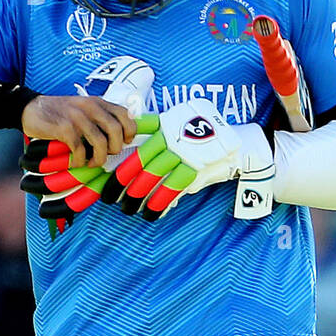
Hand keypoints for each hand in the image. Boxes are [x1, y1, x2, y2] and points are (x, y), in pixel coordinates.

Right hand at [19, 114, 157, 218]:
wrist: (30, 108)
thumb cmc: (60, 113)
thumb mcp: (83, 108)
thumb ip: (100, 117)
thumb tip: (120, 138)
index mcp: (97, 102)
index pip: (124, 114)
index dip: (129, 131)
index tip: (124, 142)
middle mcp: (89, 107)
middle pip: (116, 130)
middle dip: (114, 148)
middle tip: (106, 155)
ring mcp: (76, 116)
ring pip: (100, 142)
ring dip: (98, 158)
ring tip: (91, 162)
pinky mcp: (63, 127)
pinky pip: (79, 149)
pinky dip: (80, 160)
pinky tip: (76, 162)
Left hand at [100, 98, 272, 220]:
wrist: (239, 143)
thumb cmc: (205, 136)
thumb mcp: (181, 125)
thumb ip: (157, 134)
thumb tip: (129, 146)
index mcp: (165, 122)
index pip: (133, 131)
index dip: (114, 145)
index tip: (96, 162)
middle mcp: (172, 135)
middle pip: (138, 159)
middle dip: (118, 180)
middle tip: (107, 196)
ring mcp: (184, 150)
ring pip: (152, 175)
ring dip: (136, 195)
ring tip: (126, 208)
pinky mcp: (196, 167)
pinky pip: (172, 187)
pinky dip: (159, 202)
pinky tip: (150, 213)